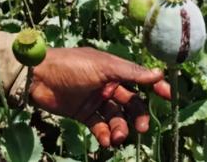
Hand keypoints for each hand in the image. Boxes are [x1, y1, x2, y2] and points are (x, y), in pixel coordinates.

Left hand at [29, 48, 170, 147]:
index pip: (139, 78)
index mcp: (112, 68)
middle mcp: (106, 84)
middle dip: (138, 116)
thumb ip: (131, 72)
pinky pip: (100, 127)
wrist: (38, 77)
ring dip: (121, 128)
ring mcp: (95, 100)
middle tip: (141, 128)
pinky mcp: (83, 114)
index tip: (168, 97)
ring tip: (117, 137)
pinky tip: (106, 140)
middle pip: (131, 102)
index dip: (154, 86)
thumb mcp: (103, 66)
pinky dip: (105, 134)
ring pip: (117, 117)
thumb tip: (159, 73)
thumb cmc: (71, 65)